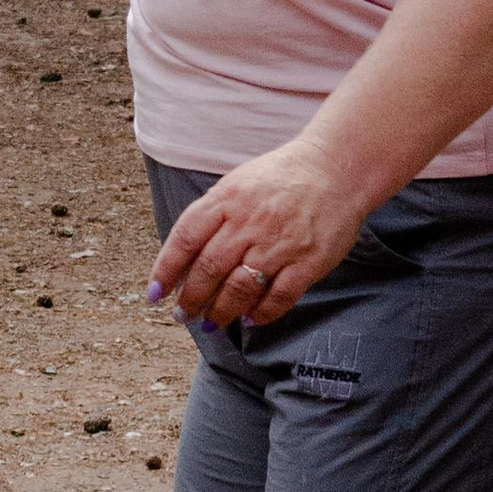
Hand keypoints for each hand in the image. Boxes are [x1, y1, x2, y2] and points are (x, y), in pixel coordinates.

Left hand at [148, 141, 367, 329]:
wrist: (336, 168)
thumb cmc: (281, 178)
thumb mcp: (238, 183)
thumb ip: (212, 216)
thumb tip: (185, 260)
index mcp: (227, 199)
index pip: (186, 238)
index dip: (166, 269)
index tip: (155, 293)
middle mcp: (249, 222)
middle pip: (209, 269)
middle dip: (191, 299)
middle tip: (182, 315)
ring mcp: (279, 243)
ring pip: (239, 289)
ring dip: (220, 312)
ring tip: (212, 324)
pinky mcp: (308, 261)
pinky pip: (278, 297)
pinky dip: (261, 314)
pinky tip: (250, 319)